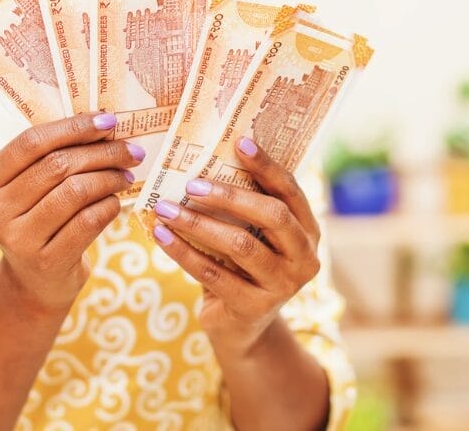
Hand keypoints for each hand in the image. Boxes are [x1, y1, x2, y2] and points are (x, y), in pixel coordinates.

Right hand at [0, 112, 142, 316]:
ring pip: (75, 191)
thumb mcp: (33, 188)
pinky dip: (109, 205)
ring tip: (125, 176)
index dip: (73, 127)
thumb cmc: (40, 220)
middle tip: (131, 151)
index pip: (31, 142)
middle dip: (101, 153)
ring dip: (109, 178)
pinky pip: (88, 221)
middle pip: (57, 166)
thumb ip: (55, 155)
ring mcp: (18, 239)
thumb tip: (104, 121)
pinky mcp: (46, 261)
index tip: (108, 120)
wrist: (35, 282)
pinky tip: (116, 202)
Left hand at [150, 137, 320, 351]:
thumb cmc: (242, 267)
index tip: (239, 141)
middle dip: (230, 195)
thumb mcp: (251, 235)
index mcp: (308, 230)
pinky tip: (160, 235)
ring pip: (240, 245)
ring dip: (198, 223)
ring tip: (165, 208)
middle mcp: (305, 257)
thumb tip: (204, 159)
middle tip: (192, 183)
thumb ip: (243, 207)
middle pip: (272, 215)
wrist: (241, 327)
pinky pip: (213, 273)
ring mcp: (283, 285)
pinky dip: (182, 252)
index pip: (290, 190)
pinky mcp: (254, 307)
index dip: (266, 165)